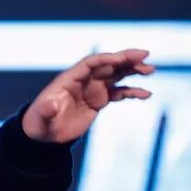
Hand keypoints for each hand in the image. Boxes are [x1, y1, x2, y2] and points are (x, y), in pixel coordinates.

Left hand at [22, 49, 155, 143]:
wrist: (45, 135)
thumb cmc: (39, 123)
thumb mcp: (41, 118)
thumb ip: (46, 110)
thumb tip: (51, 104)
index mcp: (69, 79)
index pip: (89, 63)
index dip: (106, 59)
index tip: (121, 59)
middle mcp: (83, 80)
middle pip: (107, 64)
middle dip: (125, 58)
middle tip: (145, 55)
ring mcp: (92, 89)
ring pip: (115, 75)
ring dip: (132, 70)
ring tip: (150, 70)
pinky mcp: (99, 100)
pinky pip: (118, 91)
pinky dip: (132, 91)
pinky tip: (146, 94)